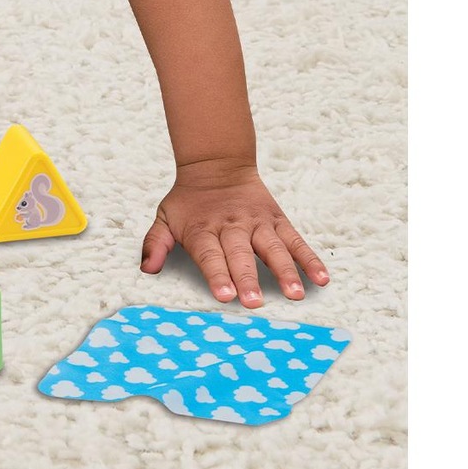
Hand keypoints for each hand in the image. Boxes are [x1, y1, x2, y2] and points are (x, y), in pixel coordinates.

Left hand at [140, 161, 328, 307]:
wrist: (217, 165)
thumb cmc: (189, 201)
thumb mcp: (165, 216)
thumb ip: (154, 243)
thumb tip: (147, 269)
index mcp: (203, 229)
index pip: (210, 255)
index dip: (217, 275)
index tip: (224, 296)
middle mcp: (232, 226)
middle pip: (241, 255)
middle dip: (247, 279)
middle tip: (254, 303)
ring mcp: (258, 223)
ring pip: (273, 248)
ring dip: (285, 272)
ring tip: (295, 295)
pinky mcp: (277, 221)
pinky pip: (296, 241)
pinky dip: (309, 259)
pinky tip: (320, 278)